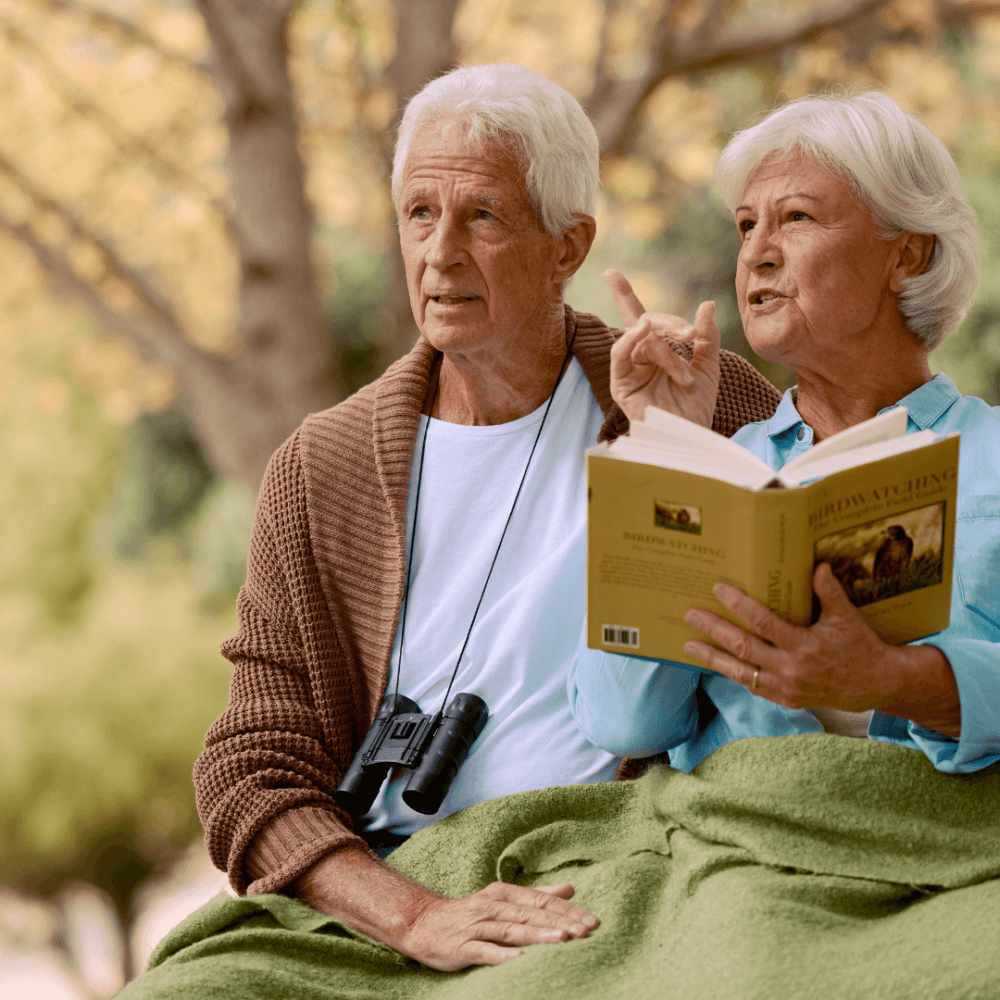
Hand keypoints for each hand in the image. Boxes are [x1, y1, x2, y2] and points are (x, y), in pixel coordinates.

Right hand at [292, 847, 597, 973]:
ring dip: (538, 934)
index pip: (541, 901)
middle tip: (587, 931)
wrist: (424, 923)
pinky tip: (520, 959)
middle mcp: (492, 906)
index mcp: (504, 894)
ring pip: (512, 930)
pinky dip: (503, 954)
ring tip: (562, 939)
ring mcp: (477, 925)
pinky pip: (485, 951)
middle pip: (531, 914)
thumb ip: (537, 895)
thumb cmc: (470, 914)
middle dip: (560, 922)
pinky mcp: (463, 946)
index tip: (592, 921)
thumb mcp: (504, 900)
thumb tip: (571, 889)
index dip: (567, 912)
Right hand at [605, 268, 719, 427]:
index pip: (638, 317)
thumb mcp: (709, 368)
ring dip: (666, 349)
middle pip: (646, 323)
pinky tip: (644, 333)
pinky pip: (621, 353)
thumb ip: (706, 337)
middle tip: (692, 337)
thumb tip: (706, 305)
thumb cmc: (697, 409)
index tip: (611, 272)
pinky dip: (632, 340)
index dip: (624, 294)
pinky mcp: (620, 384)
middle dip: (672, 325)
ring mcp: (628, 371)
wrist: (691, 438)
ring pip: (641, 338)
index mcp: (655, 352)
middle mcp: (638, 359)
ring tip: (684, 374)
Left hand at [681, 562, 960, 734]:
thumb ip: (830, 592)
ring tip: (688, 645)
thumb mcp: (847, 617)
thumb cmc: (860, 646)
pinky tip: (715, 663)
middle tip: (690, 615)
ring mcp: (785, 688)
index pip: (762, 622)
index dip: (738, 604)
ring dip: (712, 658)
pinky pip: (751, 686)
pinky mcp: (784, 699)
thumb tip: (817, 565)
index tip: (718, 588)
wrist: (875, 685)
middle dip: (713, 630)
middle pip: (742, 647)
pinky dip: (731, 674)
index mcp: (804, 646)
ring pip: (739, 672)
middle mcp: (790, 669)